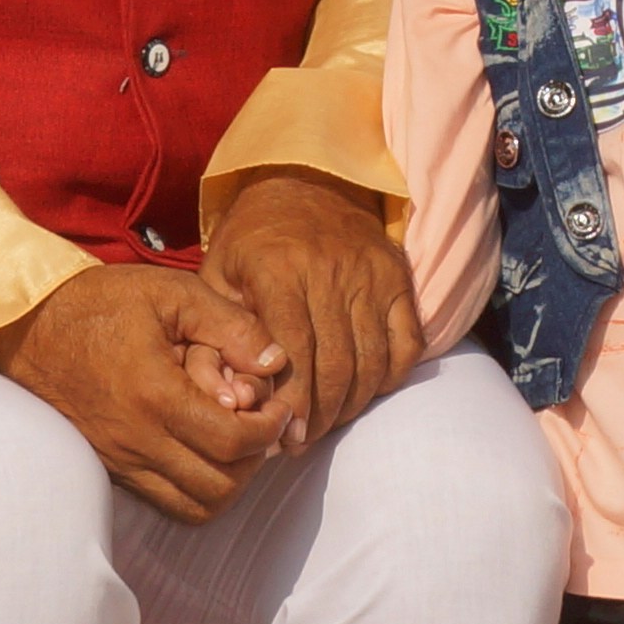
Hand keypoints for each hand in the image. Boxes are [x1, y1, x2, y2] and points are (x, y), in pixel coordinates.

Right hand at [0, 257, 289, 519]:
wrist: (27, 328)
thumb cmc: (100, 303)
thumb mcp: (171, 293)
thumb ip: (231, 325)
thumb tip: (276, 361)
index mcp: (155, 396)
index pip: (233, 443)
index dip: (269, 429)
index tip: (276, 406)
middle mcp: (137, 440)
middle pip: (220, 487)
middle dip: (255, 460)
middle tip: (259, 424)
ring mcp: (121, 461)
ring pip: (195, 506)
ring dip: (228, 481)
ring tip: (235, 441)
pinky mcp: (111, 469)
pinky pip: (165, 502)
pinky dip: (196, 489)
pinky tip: (202, 450)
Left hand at [200, 165, 420, 445]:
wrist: (304, 182)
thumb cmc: (250, 243)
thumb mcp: (216, 277)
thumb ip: (217, 336)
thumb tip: (236, 398)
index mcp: (279, 269)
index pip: (294, 352)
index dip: (293, 402)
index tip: (284, 435)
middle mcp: (331, 270)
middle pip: (336, 365)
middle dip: (320, 415)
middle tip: (303, 440)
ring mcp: (371, 274)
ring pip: (372, 361)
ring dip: (352, 405)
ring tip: (327, 424)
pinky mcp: (398, 277)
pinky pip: (407, 343)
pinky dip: (390, 377)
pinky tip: (363, 391)